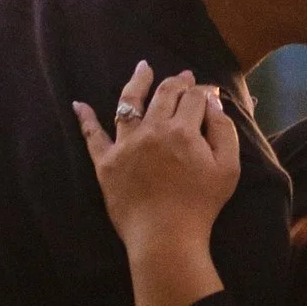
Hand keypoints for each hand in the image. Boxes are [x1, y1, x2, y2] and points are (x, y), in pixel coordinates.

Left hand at [71, 61, 241, 251]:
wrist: (165, 237)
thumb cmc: (200, 205)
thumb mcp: (227, 168)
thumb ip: (224, 132)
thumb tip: (213, 105)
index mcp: (182, 130)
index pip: (194, 98)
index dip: (204, 92)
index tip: (209, 93)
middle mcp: (152, 129)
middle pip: (165, 94)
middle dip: (177, 81)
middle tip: (184, 76)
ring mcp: (125, 144)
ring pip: (129, 103)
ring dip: (137, 82)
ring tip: (143, 68)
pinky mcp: (106, 162)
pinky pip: (93, 137)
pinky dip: (85, 119)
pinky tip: (79, 104)